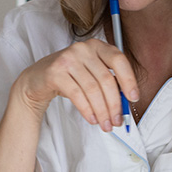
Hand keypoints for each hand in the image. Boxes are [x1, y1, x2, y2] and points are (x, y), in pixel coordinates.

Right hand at [11, 38, 138, 131]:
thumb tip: (126, 103)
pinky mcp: (55, 72)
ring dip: (102, 111)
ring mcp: (68, 58)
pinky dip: (87, 110)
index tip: (134, 98)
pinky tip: (92, 119)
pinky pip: (77, 95)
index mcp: (97, 46)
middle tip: (117, 121)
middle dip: (114, 104)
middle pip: (106, 79)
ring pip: (92, 89)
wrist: (37, 79)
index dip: (129, 80)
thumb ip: (109, 83)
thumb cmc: (69, 77)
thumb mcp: (91, 74)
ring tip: (105, 124)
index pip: (119, 60)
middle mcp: (83, 49)